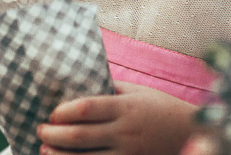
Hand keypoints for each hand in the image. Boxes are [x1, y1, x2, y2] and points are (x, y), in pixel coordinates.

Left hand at [38, 82, 197, 154]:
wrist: (190, 134)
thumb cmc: (161, 108)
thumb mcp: (139, 91)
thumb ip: (112, 88)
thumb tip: (83, 83)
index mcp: (125, 107)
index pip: (86, 108)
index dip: (63, 111)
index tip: (51, 113)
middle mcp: (125, 131)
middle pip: (80, 135)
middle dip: (54, 134)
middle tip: (40, 130)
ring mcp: (127, 153)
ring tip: (45, 149)